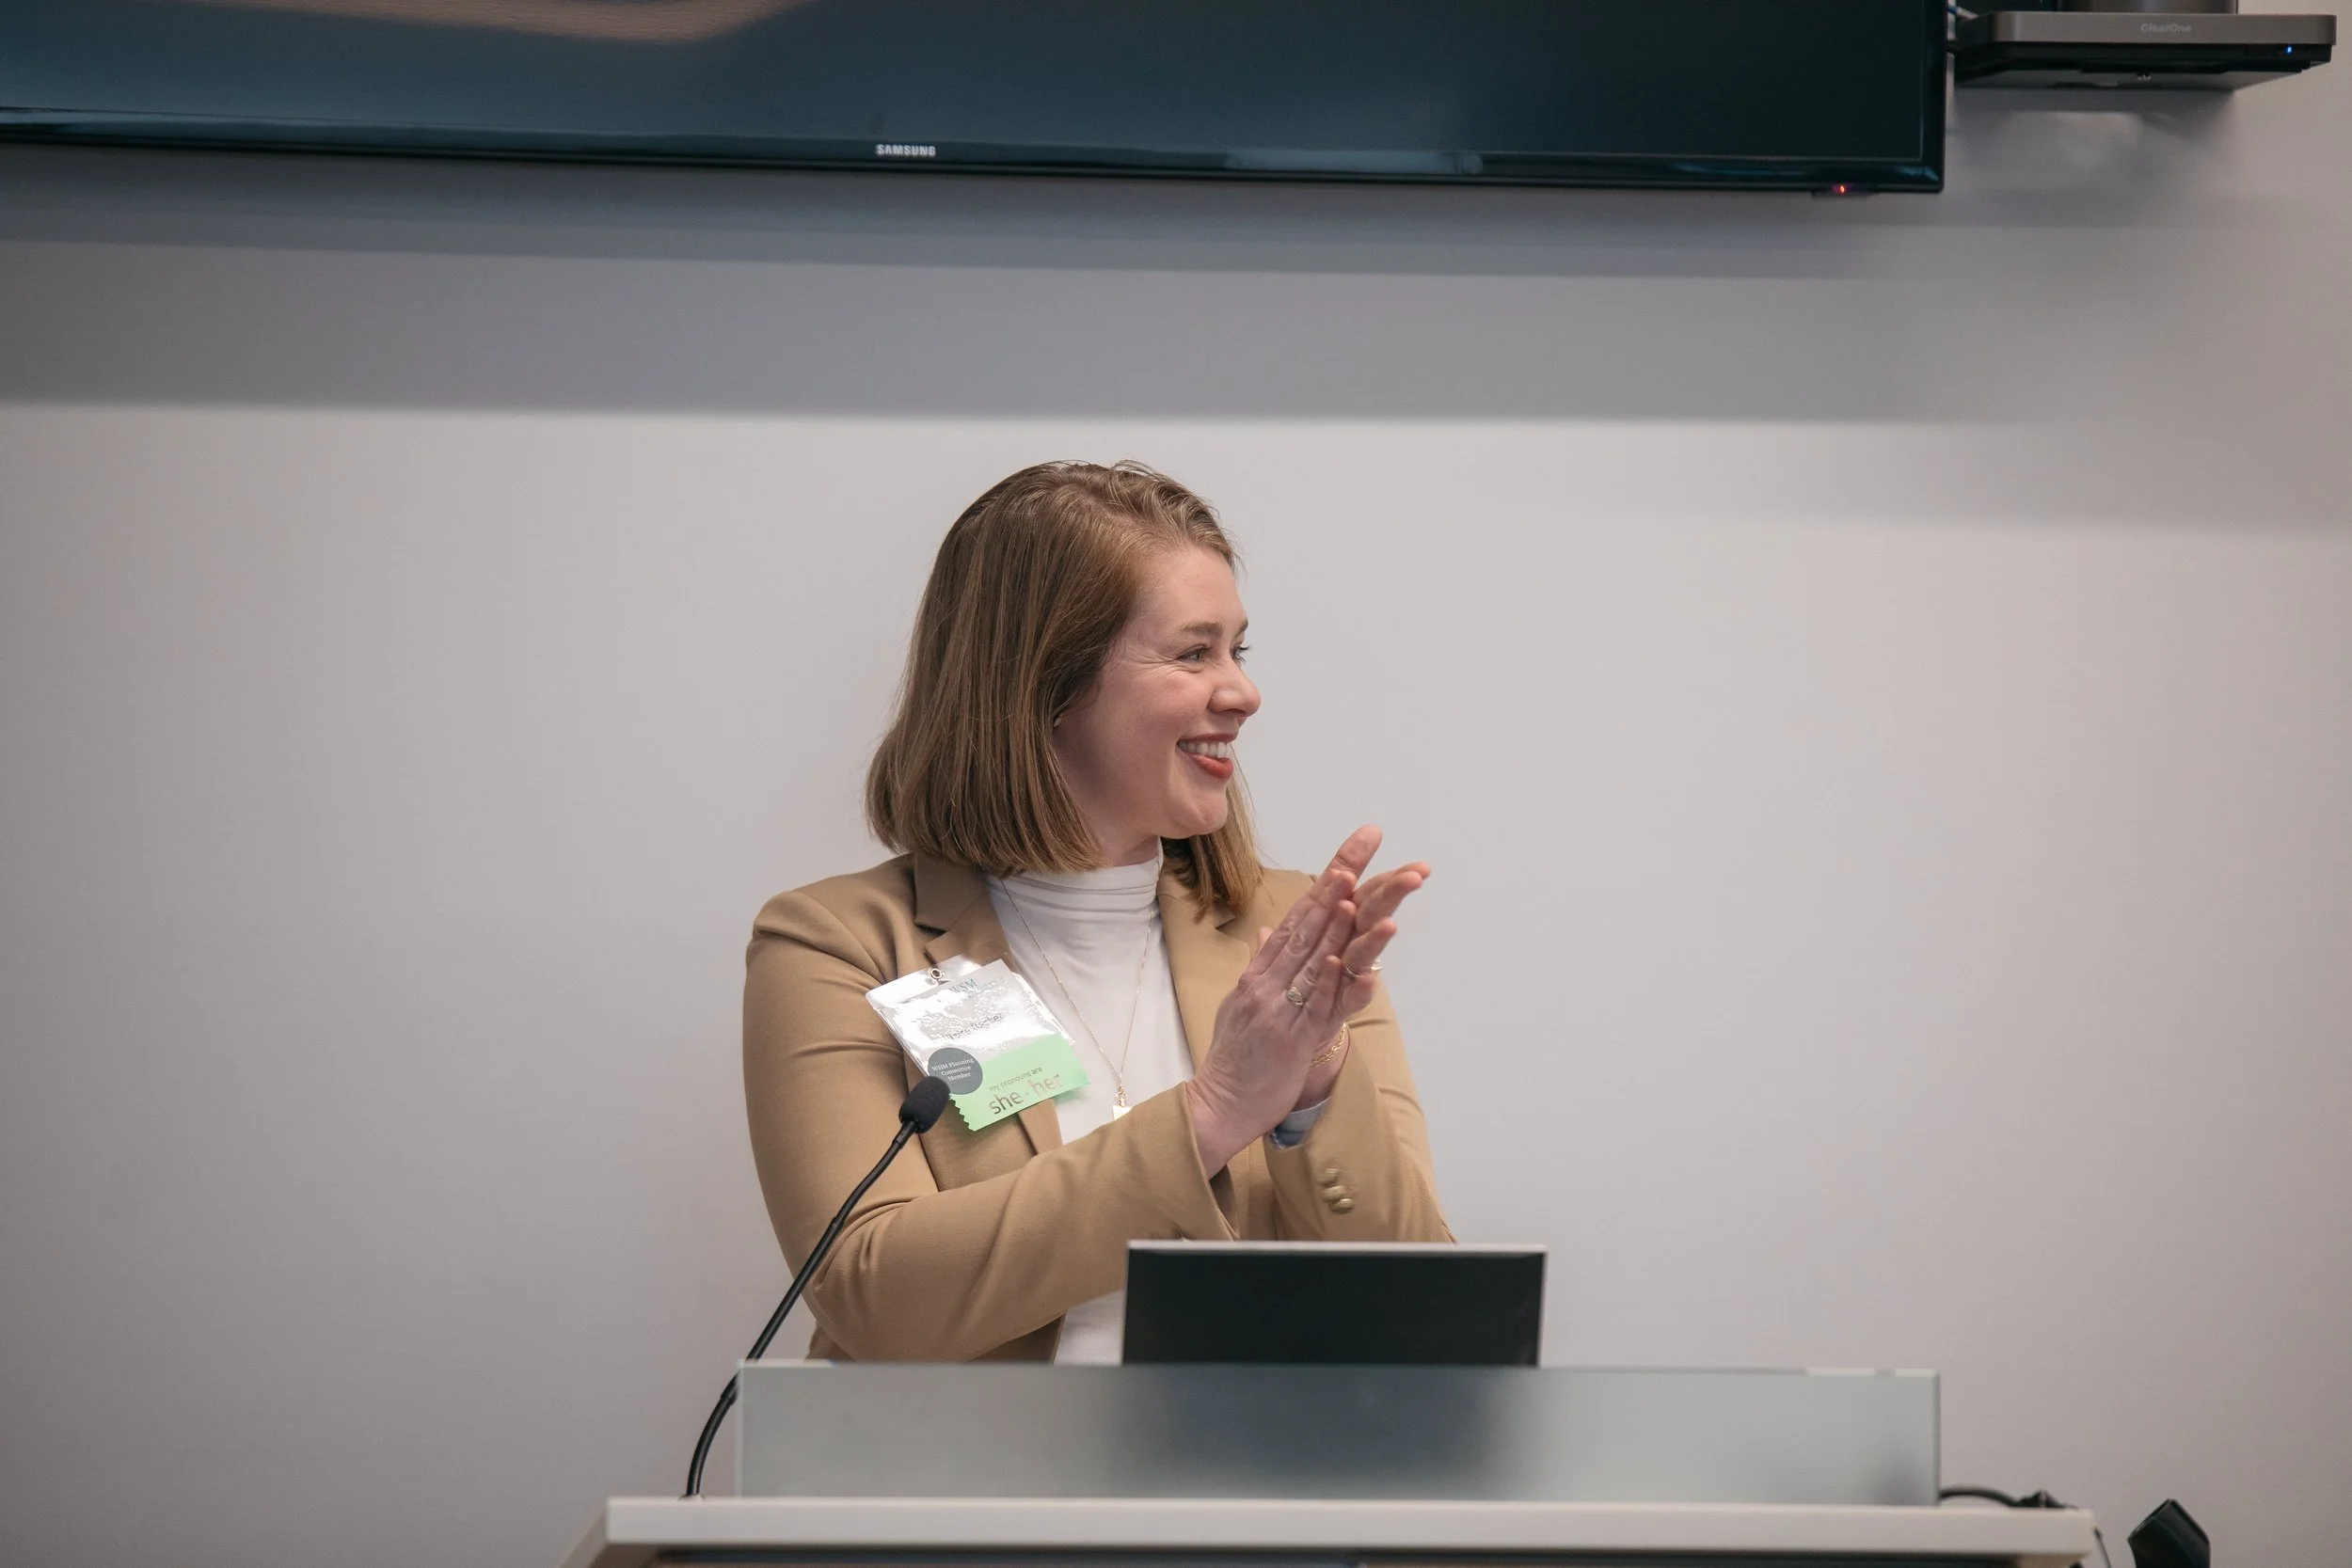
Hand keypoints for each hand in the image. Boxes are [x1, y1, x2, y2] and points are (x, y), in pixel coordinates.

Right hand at [1184, 826, 1429, 1174]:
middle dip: (1334, 887)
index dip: (1323, 886)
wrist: (1218, 1106)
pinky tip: (1347, 959)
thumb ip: (1259, 967)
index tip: (1349, 855)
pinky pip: (1317, 1007)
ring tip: (1355, 890)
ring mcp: (1278, 1011)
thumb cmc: (1234, 1060)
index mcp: (1258, 975)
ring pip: (1311, 960)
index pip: (1296, 920)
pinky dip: (1332, 981)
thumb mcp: (1240, 1005)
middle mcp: (1266, 985)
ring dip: (1335, 924)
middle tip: (1358, 852)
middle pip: (1305, 928)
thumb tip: (1269, 934)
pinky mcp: (1291, 1041)